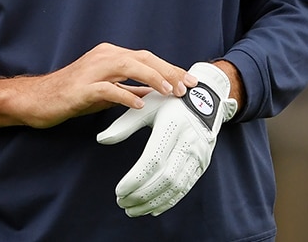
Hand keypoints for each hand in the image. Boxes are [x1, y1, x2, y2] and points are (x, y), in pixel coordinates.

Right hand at [0, 43, 192, 133]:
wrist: (38, 99)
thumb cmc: (72, 95)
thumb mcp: (106, 91)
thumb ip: (128, 87)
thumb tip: (154, 91)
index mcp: (111, 54)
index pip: (147, 57)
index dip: (170, 68)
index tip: (189, 81)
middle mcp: (104, 56)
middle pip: (143, 58)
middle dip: (169, 71)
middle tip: (188, 87)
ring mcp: (93, 70)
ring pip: (129, 66)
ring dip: (153, 78)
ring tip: (170, 92)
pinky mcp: (82, 87)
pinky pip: (108, 89)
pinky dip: (126, 94)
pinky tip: (140, 103)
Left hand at [96, 61, 237, 216]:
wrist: (206, 98)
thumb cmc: (170, 102)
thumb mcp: (148, 106)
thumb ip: (124, 125)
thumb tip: (101, 139)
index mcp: (173, 125)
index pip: (153, 160)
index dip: (135, 179)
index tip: (118, 191)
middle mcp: (189, 141)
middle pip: (165, 177)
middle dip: (141, 195)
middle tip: (121, 203)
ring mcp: (199, 154)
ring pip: (176, 186)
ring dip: (153, 202)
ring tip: (133, 210)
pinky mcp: (203, 163)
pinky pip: (186, 188)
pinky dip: (169, 201)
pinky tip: (152, 208)